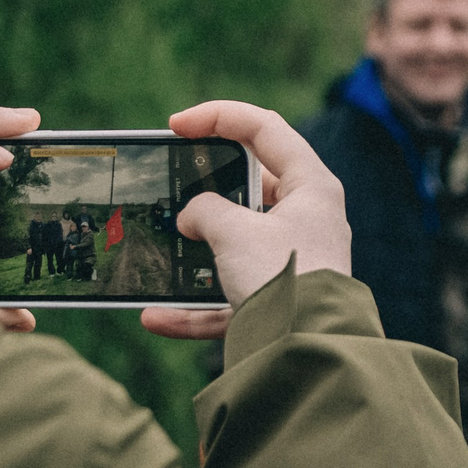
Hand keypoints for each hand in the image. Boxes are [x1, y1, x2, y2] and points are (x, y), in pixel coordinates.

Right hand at [142, 101, 348, 340]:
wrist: (308, 351)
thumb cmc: (283, 277)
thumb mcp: (235, 231)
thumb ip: (206, 210)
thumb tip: (192, 216)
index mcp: (311, 186)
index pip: (265, 129)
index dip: (218, 116)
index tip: (176, 125)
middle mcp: (307, 219)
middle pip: (250, 187)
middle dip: (206, 189)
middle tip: (170, 185)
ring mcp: (291, 261)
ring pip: (234, 244)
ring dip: (196, 251)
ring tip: (162, 248)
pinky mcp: (276, 300)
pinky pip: (228, 298)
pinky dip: (193, 307)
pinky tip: (156, 316)